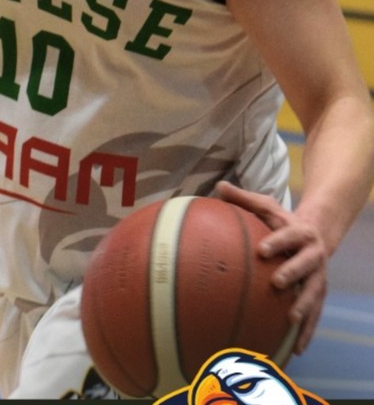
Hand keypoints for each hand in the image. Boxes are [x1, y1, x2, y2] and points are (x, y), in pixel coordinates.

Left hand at [214, 181, 327, 353]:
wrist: (315, 234)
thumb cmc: (281, 222)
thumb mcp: (266, 207)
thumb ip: (244, 199)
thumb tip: (217, 186)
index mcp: (300, 232)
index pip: (289, 235)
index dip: (278, 241)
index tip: (262, 249)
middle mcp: (313, 254)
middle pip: (306, 264)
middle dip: (293, 272)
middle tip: (277, 282)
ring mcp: (318, 276)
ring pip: (314, 292)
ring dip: (304, 306)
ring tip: (290, 319)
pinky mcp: (318, 294)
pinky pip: (315, 315)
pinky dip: (307, 331)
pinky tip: (296, 349)